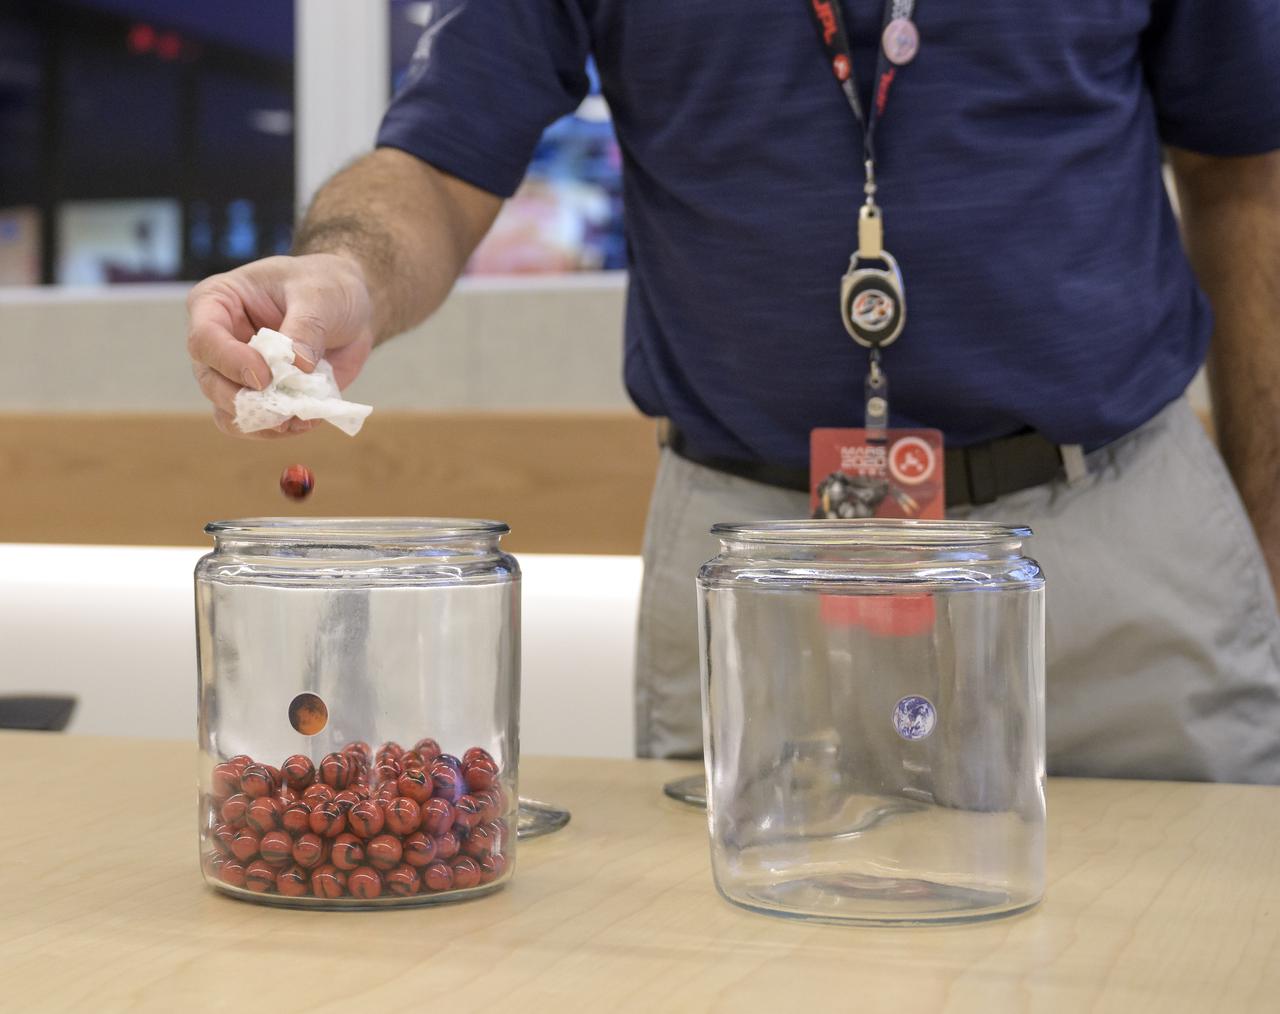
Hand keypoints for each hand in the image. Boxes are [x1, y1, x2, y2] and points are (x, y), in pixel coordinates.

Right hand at [186, 253, 374, 437]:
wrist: (351, 309)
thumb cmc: (326, 286)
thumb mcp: (319, 295)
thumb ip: (305, 328)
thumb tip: (297, 366)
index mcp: (217, 302)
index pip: (204, 339)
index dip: (230, 362)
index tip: (265, 377)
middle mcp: (220, 341)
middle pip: (210, 381)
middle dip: (242, 401)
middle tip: (282, 410)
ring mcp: (238, 372)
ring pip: (227, 411)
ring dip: (261, 423)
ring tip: (298, 419)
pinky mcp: (263, 396)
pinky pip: (256, 425)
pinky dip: (279, 430)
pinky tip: (307, 420)